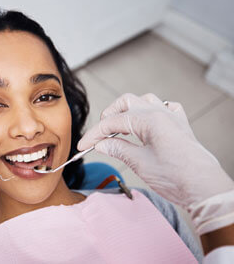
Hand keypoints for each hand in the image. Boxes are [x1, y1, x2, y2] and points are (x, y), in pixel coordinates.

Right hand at [78, 93, 233, 211]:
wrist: (204, 188)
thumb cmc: (176, 177)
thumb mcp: (139, 163)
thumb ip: (117, 149)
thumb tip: (101, 144)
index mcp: (149, 119)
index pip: (113, 122)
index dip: (94, 134)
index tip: (84, 145)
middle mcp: (161, 113)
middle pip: (126, 102)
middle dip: (109, 116)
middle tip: (99, 134)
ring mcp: (172, 117)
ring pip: (144, 101)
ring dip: (128, 110)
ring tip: (119, 127)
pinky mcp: (179, 125)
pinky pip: (163, 108)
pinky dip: (150, 112)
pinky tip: (145, 124)